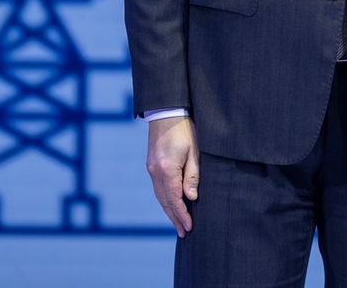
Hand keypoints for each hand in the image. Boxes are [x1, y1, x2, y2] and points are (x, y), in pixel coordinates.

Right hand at [146, 117, 198, 236]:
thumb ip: (192, 175)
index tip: (189, 227)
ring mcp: (151, 169)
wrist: (167, 113)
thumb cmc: (185, 130)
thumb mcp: (194, 152)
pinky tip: (171, 205)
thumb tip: (190, 198)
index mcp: (167, 169)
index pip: (174, 199)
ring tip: (178, 224)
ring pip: (159, 196)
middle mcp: (155, 172)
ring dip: (169, 211)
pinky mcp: (151, 166)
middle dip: (174, 218)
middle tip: (183, 233)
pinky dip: (164, 200)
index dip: (182, 215)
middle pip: (165, 202)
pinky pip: (157, 188)